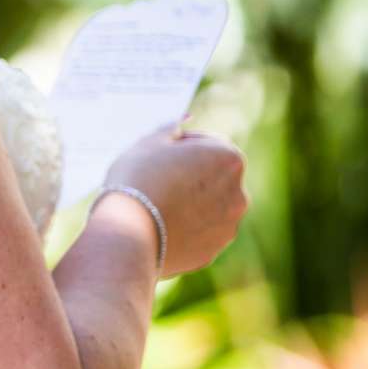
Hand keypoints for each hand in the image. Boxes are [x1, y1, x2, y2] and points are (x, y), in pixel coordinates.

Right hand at [104, 122, 247, 277]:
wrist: (128, 234)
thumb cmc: (138, 180)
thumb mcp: (148, 143)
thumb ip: (171, 128)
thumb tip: (185, 118)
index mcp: (228, 158)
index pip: (207, 143)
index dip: (181, 146)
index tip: (158, 155)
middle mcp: (239, 192)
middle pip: (213, 176)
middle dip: (191, 176)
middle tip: (157, 179)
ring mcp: (228, 225)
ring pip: (209, 206)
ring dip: (191, 202)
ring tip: (157, 206)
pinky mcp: (214, 250)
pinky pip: (201, 232)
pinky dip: (187, 228)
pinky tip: (161, 226)